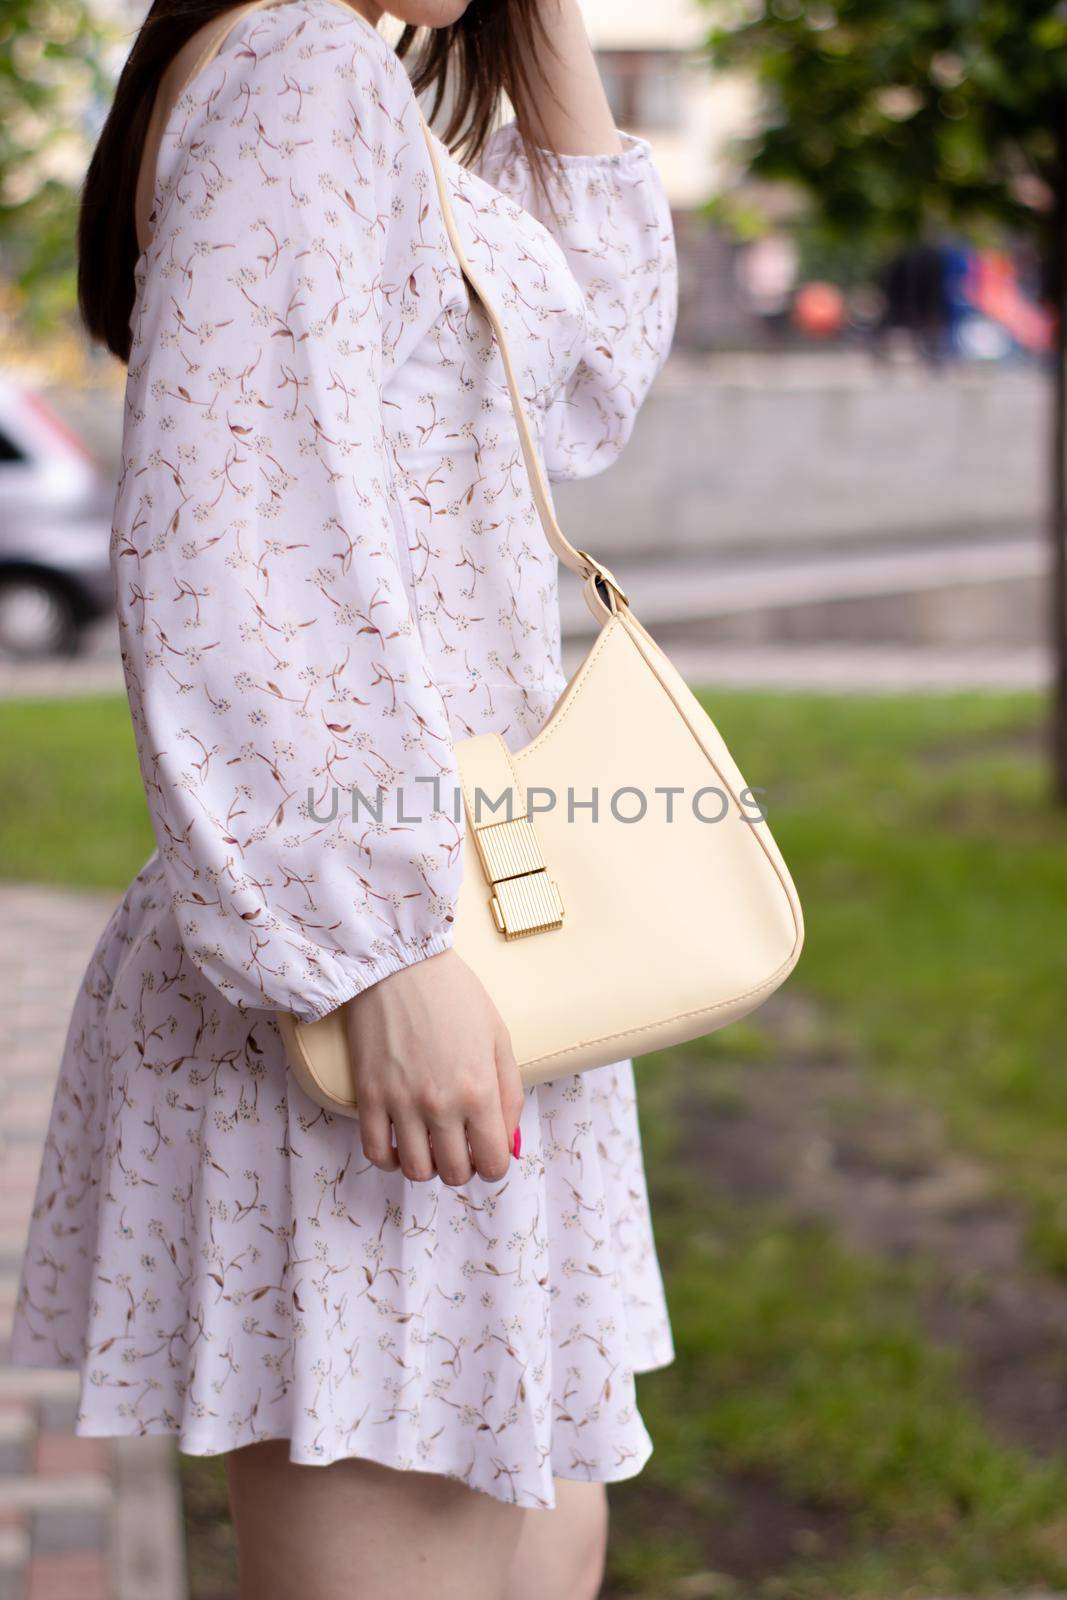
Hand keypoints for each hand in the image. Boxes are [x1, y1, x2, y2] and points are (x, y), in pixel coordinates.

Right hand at [343, 948, 523, 1186]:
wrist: (400, 963)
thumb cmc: (456, 995)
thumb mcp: (499, 1038)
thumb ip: (510, 1094)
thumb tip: (508, 1142)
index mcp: (479, 1091)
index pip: (493, 1163)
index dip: (493, 1166)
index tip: (487, 1153)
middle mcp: (441, 1105)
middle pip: (454, 1173)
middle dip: (463, 1166)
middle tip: (460, 1145)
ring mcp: (401, 1103)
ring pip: (416, 1171)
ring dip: (427, 1165)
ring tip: (429, 1142)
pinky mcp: (368, 1096)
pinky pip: (375, 1153)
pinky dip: (390, 1158)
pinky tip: (399, 1142)